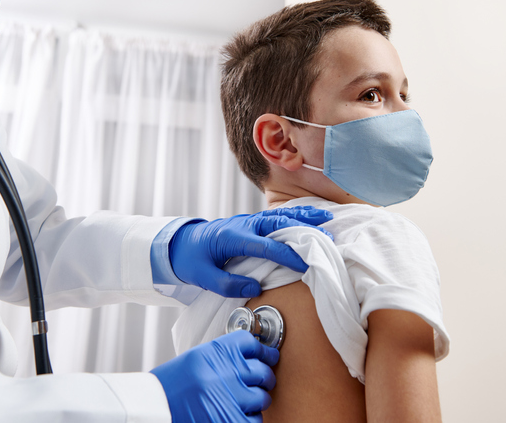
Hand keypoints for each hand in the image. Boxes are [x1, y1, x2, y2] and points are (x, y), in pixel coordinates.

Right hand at [150, 330, 278, 422]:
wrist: (155, 407)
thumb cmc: (173, 384)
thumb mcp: (197, 359)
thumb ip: (224, 357)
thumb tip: (253, 358)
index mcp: (216, 352)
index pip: (252, 344)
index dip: (264, 351)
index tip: (268, 356)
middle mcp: (226, 372)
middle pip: (262, 371)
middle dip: (264, 378)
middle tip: (260, 382)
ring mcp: (231, 398)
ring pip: (262, 398)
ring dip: (255, 401)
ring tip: (241, 401)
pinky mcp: (232, 420)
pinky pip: (255, 420)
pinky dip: (249, 419)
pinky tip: (236, 414)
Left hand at [170, 206, 332, 297]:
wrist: (179, 243)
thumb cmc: (190, 259)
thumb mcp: (203, 277)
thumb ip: (228, 284)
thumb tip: (255, 288)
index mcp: (232, 238)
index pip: (266, 246)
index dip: (288, 255)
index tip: (306, 264)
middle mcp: (243, 225)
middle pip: (278, 224)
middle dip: (303, 231)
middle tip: (327, 239)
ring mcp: (247, 221)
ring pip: (279, 216)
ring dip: (303, 218)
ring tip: (326, 221)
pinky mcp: (250, 223)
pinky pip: (275, 216)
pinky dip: (294, 216)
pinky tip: (310, 218)